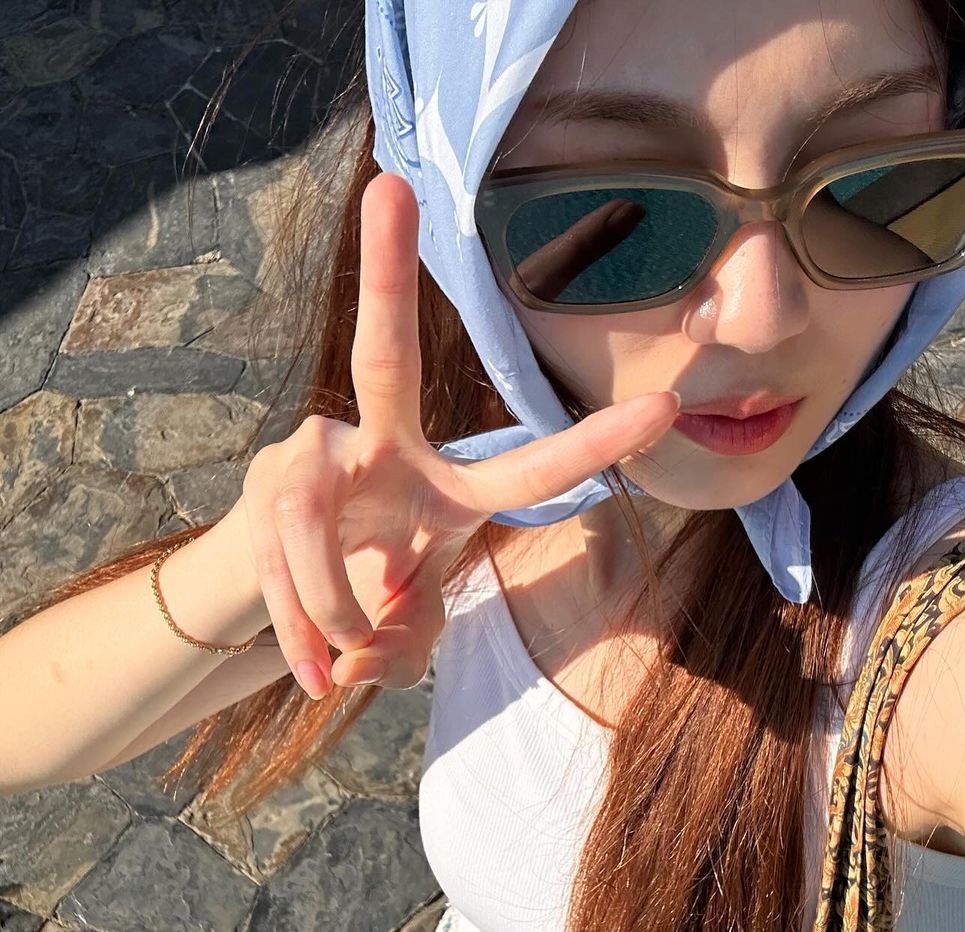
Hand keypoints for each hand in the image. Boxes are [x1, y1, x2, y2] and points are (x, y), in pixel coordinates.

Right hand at [237, 171, 680, 699]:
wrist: (274, 599)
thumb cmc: (364, 595)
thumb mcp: (401, 633)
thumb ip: (399, 650)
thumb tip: (352, 665)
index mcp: (446, 483)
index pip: (527, 464)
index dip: (595, 443)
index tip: (667, 405)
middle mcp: (378, 443)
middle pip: (381, 354)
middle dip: (385, 273)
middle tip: (389, 185)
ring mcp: (309, 454)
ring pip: (312, 528)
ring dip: (332, 611)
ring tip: (335, 673)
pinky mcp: (257, 484)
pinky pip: (278, 561)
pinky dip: (300, 633)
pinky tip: (313, 676)